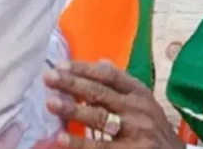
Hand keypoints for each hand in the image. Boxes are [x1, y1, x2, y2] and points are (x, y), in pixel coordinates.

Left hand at [43, 60, 184, 148]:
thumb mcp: (144, 102)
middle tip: (49, 78)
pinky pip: (100, 147)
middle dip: (73, 84)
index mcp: (139, 93)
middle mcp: (138, 109)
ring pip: (99, 118)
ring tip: (51, 103)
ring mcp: (135, 132)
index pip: (110, 75)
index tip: (61, 65)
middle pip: (101, 93)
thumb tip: (101, 62)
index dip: (85, 69)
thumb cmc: (153, 129)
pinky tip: (61, 139)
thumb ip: (123, 85)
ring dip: (73, 110)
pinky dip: (79, 143)